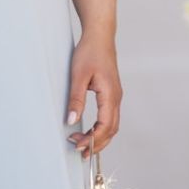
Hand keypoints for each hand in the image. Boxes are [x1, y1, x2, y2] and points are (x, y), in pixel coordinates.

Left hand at [65, 30, 121, 157]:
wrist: (100, 36)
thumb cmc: (89, 52)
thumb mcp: (78, 76)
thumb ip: (76, 99)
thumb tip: (71, 121)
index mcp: (110, 94)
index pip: (105, 125)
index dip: (93, 139)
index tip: (78, 146)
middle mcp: (116, 98)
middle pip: (111, 130)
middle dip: (97, 144)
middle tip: (80, 152)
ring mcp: (115, 96)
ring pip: (112, 125)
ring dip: (100, 138)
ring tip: (84, 145)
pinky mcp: (112, 94)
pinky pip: (110, 117)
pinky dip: (101, 129)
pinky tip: (90, 132)